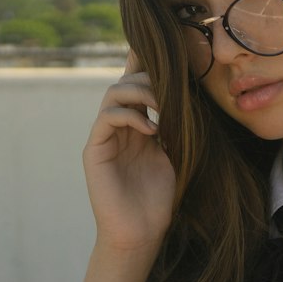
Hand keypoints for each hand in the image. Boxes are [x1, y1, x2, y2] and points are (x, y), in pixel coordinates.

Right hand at [83, 50, 175, 252]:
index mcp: (139, 125)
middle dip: (150, 79)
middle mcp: (120, 127)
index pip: (138, 86)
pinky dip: (130, 116)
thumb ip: (175, 126)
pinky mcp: (94, 150)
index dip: (146, 64)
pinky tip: (151, 130)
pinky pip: (106, 117)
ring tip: (162, 107)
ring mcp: (105, 137)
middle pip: (126, 81)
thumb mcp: (175, 155)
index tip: (165, 47)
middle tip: (172, 91)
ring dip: (140, 92)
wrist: (141, 233)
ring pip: (114, 93)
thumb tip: (188, 95)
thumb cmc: (160, 199)